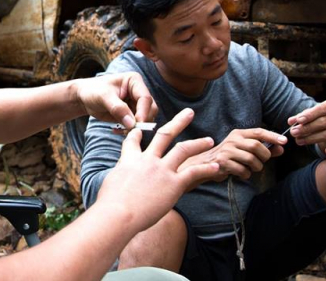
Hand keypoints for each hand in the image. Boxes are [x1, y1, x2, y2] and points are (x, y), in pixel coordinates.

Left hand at [75, 72, 157, 128]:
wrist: (84, 97)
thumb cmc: (93, 91)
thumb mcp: (103, 97)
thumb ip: (118, 108)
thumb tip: (132, 123)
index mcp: (134, 81)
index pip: (145, 98)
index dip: (143, 112)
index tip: (136, 125)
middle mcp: (138, 91)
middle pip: (150, 109)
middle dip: (141, 121)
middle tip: (129, 131)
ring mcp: (136, 103)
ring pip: (145, 118)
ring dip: (135, 127)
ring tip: (120, 131)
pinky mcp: (131, 113)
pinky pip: (136, 124)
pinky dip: (129, 130)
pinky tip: (116, 131)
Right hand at [96, 109, 219, 231]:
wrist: (118, 213)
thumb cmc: (109, 205)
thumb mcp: (109, 185)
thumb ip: (117, 181)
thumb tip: (115, 189)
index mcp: (129, 159)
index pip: (133, 140)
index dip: (137, 133)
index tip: (140, 129)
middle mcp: (147, 159)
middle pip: (164, 135)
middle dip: (178, 122)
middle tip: (189, 113)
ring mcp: (161, 170)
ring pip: (183, 149)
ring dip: (198, 143)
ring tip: (209, 140)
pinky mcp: (173, 183)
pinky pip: (193, 173)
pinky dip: (206, 169)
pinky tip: (216, 166)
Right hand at [186, 128, 287, 180]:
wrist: (205, 164)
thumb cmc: (229, 156)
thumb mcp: (245, 149)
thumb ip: (263, 148)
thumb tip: (281, 149)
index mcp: (238, 133)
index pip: (258, 132)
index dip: (273, 136)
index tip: (284, 141)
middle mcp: (232, 140)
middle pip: (256, 146)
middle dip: (265, 156)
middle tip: (263, 161)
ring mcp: (227, 151)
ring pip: (251, 159)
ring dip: (256, 167)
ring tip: (252, 169)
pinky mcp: (223, 163)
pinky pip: (243, 170)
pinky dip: (247, 175)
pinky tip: (242, 174)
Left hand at [288, 100, 325, 157]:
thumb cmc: (321, 118)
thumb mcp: (312, 114)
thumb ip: (301, 117)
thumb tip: (290, 121)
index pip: (321, 109)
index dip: (309, 115)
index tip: (299, 120)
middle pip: (323, 122)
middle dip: (306, 128)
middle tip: (293, 133)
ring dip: (312, 138)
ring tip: (299, 141)